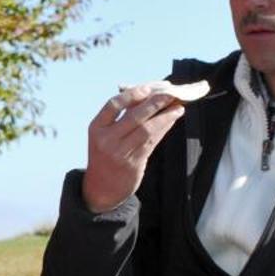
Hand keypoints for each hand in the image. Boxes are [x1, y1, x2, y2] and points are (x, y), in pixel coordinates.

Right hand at [81, 85, 186, 212]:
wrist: (101, 187)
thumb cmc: (105, 153)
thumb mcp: (103, 134)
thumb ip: (119, 116)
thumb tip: (146, 93)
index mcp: (96, 128)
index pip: (113, 105)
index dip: (131, 95)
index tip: (147, 88)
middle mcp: (106, 140)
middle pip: (134, 117)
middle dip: (155, 103)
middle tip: (170, 94)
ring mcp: (120, 153)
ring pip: (147, 130)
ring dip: (165, 117)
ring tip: (178, 107)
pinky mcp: (134, 163)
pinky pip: (152, 141)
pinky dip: (164, 129)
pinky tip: (171, 120)